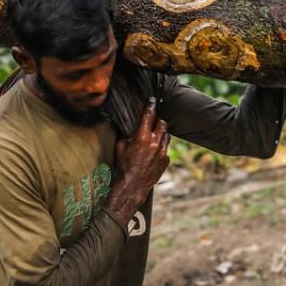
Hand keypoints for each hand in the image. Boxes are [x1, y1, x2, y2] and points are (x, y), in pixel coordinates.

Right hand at [107, 98, 169, 225]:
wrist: (133, 185)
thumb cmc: (124, 166)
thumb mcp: (120, 148)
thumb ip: (125, 135)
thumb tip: (125, 126)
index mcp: (142, 137)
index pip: (149, 116)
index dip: (151, 106)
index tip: (152, 101)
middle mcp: (154, 143)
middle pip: (162, 123)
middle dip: (158, 121)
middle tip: (153, 122)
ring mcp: (162, 152)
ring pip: (166, 136)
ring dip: (161, 134)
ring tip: (153, 137)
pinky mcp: (166, 160)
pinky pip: (165, 149)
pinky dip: (160, 148)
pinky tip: (153, 154)